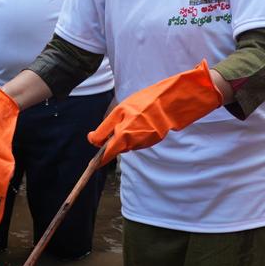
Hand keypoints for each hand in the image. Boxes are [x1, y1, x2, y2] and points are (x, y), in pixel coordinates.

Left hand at [89, 60, 222, 164]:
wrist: (172, 102)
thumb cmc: (144, 103)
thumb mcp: (120, 111)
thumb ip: (105, 129)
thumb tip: (92, 140)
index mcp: (123, 136)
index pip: (107, 154)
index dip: (99, 159)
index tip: (94, 162)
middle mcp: (133, 144)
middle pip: (117, 148)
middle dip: (114, 140)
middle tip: (119, 121)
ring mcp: (144, 143)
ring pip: (128, 144)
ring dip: (126, 135)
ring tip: (134, 117)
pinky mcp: (152, 140)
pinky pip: (138, 140)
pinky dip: (136, 133)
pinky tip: (142, 120)